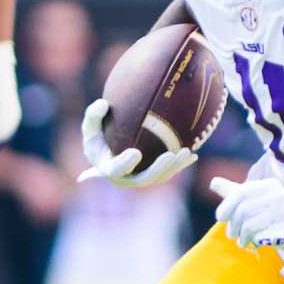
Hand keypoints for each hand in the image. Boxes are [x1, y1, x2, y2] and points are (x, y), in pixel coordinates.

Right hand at [77, 98, 194, 187]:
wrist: (108, 149)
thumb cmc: (98, 136)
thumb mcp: (90, 126)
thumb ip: (93, 115)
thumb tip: (102, 103)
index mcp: (108, 168)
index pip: (115, 170)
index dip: (125, 164)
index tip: (136, 152)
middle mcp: (125, 179)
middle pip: (144, 179)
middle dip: (158, 169)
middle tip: (170, 156)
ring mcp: (140, 179)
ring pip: (160, 177)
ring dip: (174, 168)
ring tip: (187, 153)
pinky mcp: (153, 176)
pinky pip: (168, 172)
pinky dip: (180, 165)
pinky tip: (193, 155)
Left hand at [209, 175, 283, 251]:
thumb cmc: (276, 214)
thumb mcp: (256, 200)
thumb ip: (235, 192)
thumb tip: (213, 182)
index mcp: (269, 185)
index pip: (241, 192)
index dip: (227, 205)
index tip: (221, 218)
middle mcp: (277, 195)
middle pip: (243, 209)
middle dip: (233, 224)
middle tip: (231, 234)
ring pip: (249, 223)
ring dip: (240, 235)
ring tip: (241, 241)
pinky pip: (259, 235)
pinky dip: (250, 240)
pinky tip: (250, 243)